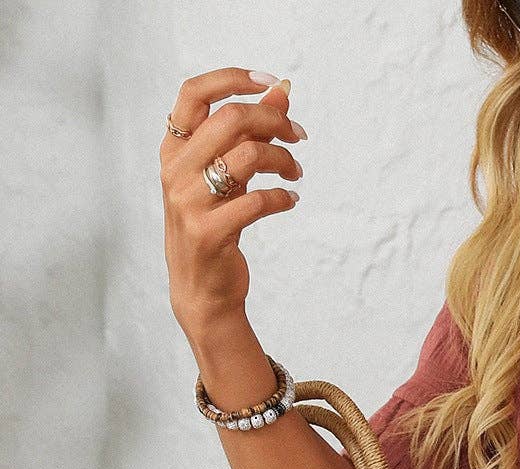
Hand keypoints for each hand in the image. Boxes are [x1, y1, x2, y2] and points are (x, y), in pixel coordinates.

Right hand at [160, 67, 305, 337]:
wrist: (201, 291)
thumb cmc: (215, 226)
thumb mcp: (225, 175)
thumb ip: (248, 133)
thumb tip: (282, 91)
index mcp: (173, 149)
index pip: (194, 92)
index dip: (233, 79)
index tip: (271, 83)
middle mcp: (176, 170)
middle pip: (231, 119)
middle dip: (273, 121)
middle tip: (298, 135)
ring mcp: (189, 202)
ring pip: (248, 156)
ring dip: (283, 159)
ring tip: (297, 172)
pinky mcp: (210, 233)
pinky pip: (257, 201)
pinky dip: (283, 198)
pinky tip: (291, 201)